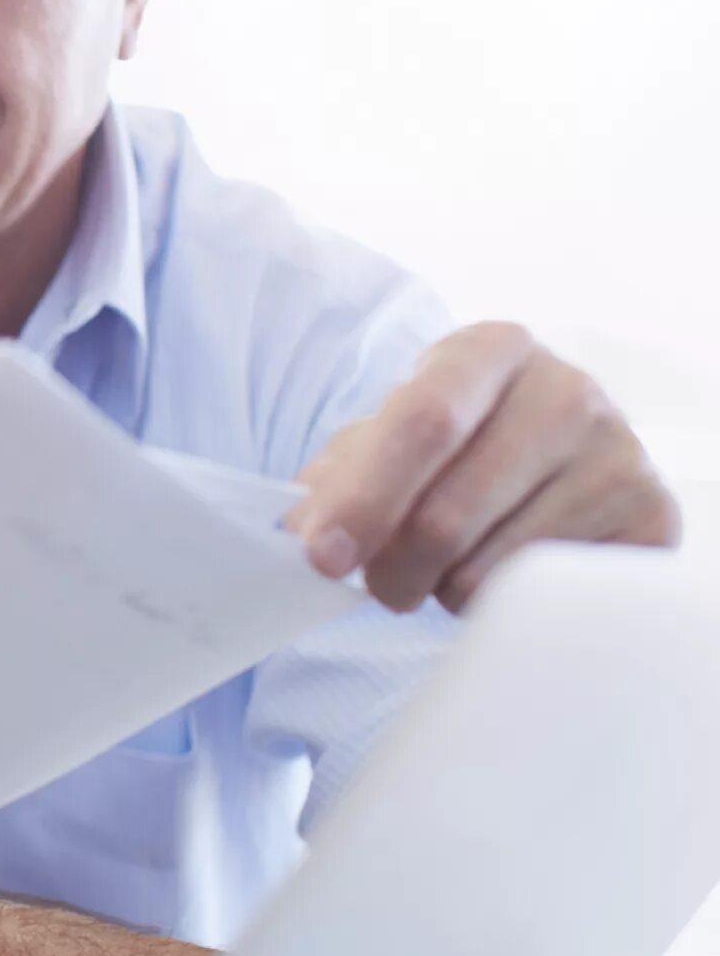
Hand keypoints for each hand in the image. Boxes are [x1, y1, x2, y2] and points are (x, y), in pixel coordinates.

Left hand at [287, 323, 680, 613]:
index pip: (422, 422)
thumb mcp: (384, 441)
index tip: (321, 558)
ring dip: (445, 591)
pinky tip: (502, 575)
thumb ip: (335, 480)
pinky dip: (504, 606)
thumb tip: (302, 533)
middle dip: (391, 569)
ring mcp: (621, 453)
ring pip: (494, 567)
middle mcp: (567, 389)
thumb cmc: (449, 450)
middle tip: (380, 586)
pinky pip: (547, 598)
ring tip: (448, 569)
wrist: (553, 460)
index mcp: (488, 350)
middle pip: (449, 512)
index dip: (364, 498)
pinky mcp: (652, 518)